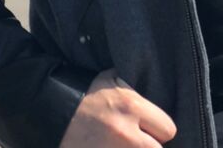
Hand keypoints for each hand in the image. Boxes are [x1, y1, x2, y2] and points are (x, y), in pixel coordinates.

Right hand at [60, 69, 176, 145]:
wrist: (54, 113)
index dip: (161, 130)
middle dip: (151, 145)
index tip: (152, 129)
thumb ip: (134, 87)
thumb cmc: (86, 94)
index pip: (168, 129)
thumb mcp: (112, 80)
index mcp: (132, 107)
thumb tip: (154, 85)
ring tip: (127, 144)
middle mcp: (126, 133)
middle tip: (142, 141)